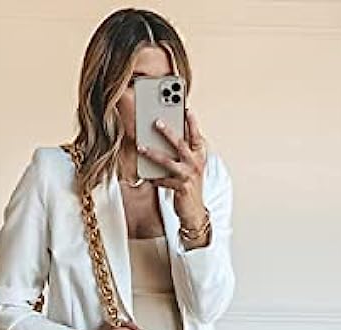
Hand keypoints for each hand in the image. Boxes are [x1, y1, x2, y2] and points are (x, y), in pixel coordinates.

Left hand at [137, 107, 207, 227]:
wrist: (194, 211)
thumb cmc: (190, 186)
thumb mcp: (190, 167)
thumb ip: (183, 152)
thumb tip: (168, 136)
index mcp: (199, 156)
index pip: (197, 135)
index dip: (192, 122)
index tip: (186, 108)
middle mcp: (195, 164)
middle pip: (181, 144)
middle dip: (168, 132)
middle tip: (156, 122)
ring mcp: (188, 176)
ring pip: (168, 161)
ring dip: (153, 153)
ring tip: (141, 147)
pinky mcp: (180, 188)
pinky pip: (162, 180)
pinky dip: (153, 177)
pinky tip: (145, 175)